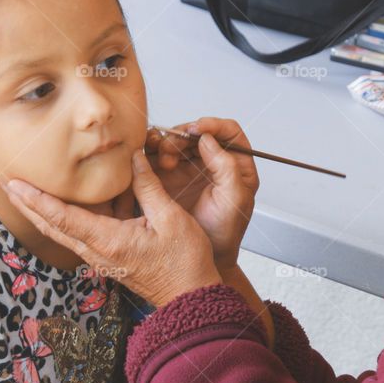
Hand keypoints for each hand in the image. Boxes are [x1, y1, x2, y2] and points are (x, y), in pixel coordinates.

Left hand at [5, 150, 221, 307]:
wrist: (189, 296)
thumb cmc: (184, 261)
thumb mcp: (172, 218)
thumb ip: (149, 186)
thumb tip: (135, 157)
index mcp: (109, 241)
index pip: (63, 217)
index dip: (37, 199)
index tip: (16, 183)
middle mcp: (98, 251)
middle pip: (53, 225)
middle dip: (28, 204)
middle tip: (8, 182)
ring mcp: (101, 256)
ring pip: (63, 230)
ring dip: (43, 210)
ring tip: (26, 189)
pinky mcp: (109, 256)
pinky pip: (80, 233)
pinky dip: (67, 215)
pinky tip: (69, 199)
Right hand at [144, 118, 258, 270]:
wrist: (202, 258)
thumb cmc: (224, 232)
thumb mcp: (234, 199)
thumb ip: (227, 167)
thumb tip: (208, 139)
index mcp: (236, 164)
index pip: (228, 132)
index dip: (212, 125)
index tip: (196, 129)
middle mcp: (212, 161)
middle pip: (197, 133)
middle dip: (183, 136)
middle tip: (171, 151)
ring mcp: (189, 167)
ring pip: (176, 141)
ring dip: (165, 143)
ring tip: (162, 159)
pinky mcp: (168, 176)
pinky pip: (157, 155)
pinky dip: (150, 151)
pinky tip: (146, 158)